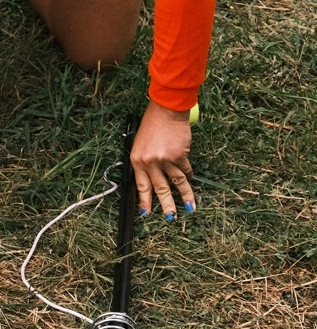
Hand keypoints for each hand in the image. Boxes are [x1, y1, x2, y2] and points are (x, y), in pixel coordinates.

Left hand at [131, 100, 193, 218]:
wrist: (165, 110)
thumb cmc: (152, 124)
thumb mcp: (141, 143)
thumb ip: (145, 161)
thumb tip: (152, 179)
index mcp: (137, 159)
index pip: (140, 185)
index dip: (144, 201)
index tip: (145, 214)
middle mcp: (150, 161)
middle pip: (160, 189)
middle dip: (166, 205)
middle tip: (171, 218)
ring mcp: (165, 159)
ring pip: (177, 183)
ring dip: (185, 196)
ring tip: (190, 208)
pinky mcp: (179, 156)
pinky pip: (185, 170)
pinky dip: (189, 175)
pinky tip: (191, 180)